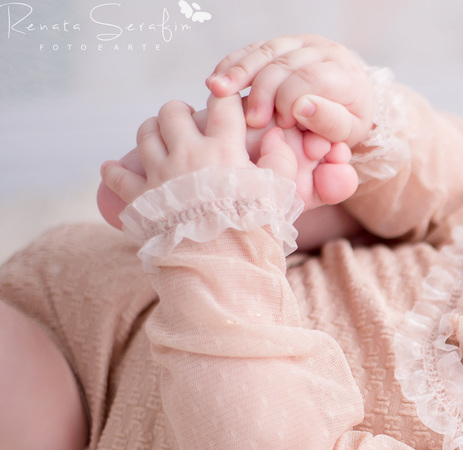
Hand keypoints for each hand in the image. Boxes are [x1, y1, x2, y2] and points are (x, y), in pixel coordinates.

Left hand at [98, 98, 357, 227]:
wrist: (223, 270)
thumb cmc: (256, 234)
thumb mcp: (279, 195)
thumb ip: (281, 161)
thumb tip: (275, 134)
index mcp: (224, 150)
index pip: (222, 105)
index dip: (224, 98)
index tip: (225, 103)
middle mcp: (187, 154)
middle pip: (172, 112)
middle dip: (180, 111)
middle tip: (188, 121)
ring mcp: (160, 175)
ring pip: (145, 134)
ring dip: (151, 130)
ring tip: (159, 137)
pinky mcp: (140, 198)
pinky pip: (118, 176)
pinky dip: (114, 171)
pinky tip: (113, 168)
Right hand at [206, 34, 373, 148]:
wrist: (349, 100)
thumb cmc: (347, 120)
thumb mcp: (350, 130)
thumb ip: (331, 122)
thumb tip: (302, 108)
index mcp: (344, 72)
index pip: (310, 78)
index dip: (291, 99)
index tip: (283, 124)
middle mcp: (323, 51)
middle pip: (285, 65)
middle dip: (264, 92)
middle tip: (252, 120)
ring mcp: (301, 43)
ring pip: (266, 52)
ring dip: (239, 72)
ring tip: (218, 92)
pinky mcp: (282, 44)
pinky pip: (254, 50)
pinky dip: (233, 64)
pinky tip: (216, 80)